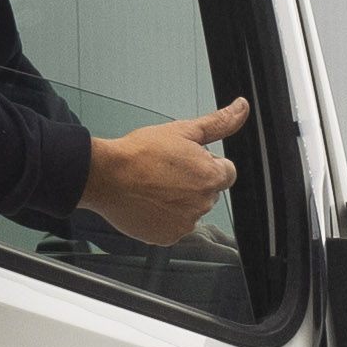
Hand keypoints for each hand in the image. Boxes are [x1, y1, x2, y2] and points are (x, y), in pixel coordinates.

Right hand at [82, 99, 250, 248]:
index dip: (206, 162)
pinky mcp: (167, 237)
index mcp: (211, 177)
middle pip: (208, 192)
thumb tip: (241, 109)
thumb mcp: (182, 130)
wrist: (105, 176)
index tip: (185, 160)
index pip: (225, 171)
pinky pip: (173, 227)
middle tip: (166, 171)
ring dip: (178, 201)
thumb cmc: (139, 154)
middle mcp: (202, 204)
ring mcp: (184, 223)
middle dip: (193, 182)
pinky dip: (163, 217)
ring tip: (154, 185)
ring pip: (190, 210)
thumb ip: (218, 123)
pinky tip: (149, 201)